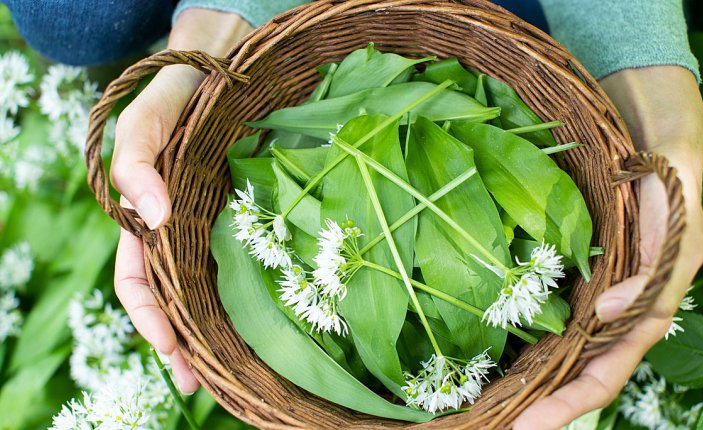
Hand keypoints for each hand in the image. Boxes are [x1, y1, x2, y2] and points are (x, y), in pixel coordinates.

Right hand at [111, 9, 250, 392]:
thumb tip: (153, 218)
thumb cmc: (180, 93)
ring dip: (217, 332)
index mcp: (147, 217)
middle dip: (185, 344)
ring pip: (210, 290)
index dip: (150, 320)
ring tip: (235, 371)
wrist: (229, 65)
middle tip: (203, 384)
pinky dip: (250, 297)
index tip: (174, 352)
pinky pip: (247, 263)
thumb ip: (136, 162)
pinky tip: (269, 323)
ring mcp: (217, 226)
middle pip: (176, 299)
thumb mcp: (147, 119)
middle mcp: (181, 230)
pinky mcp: (251, 217)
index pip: (137, 281)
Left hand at [514, 66, 702, 428]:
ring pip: (561, 351)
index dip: (570, 406)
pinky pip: (547, 313)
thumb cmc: (668, 176)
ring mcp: (592, 293)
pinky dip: (526, 339)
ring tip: (488, 405)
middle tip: (492, 426)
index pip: (607, 374)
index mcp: (647, 310)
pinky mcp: (573, 272)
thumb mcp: (675, 218)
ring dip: (530, 381)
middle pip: (577, 375)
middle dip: (541, 406)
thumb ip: (656, 269)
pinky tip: (497, 352)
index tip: (527, 427)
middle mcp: (616, 311)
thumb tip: (611, 314)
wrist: (648, 134)